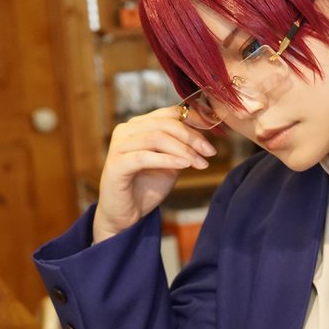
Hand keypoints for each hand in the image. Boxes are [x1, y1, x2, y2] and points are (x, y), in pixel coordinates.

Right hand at [93, 107, 216, 241]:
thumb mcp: (170, 163)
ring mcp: (118, 146)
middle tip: (210, 152)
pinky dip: (167, 160)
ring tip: (200, 163)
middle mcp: (126, 130)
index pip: (169, 114)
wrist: (126, 215)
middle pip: (165, 124)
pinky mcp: (116, 165)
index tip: (212, 138)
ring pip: (156, 138)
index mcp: (139, 125)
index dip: (193, 123)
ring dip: (183, 150)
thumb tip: (205, 136)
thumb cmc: (146, 187)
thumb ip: (182, 147)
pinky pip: (144, 157)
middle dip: (192, 138)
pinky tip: (184, 166)